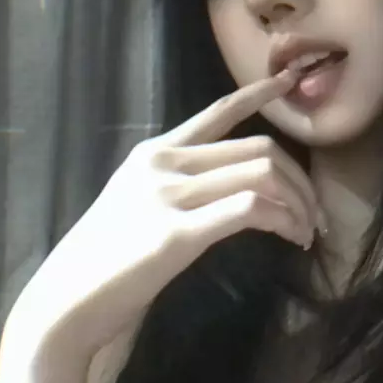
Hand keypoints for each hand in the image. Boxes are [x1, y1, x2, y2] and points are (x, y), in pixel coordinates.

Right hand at [5, 69, 320, 362]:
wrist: (67, 301)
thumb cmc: (107, 260)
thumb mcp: (139, 204)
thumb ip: (181, 186)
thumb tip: (236, 191)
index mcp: (155, 152)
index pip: (217, 112)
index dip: (259, 94)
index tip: (291, 82)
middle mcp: (163, 163)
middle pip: (257, 149)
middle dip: (300, 180)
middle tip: (315, 215)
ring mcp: (167, 195)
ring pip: (261, 174)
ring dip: (298, 204)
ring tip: (306, 233)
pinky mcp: (176, 233)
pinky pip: (249, 209)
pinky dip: (282, 220)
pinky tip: (289, 238)